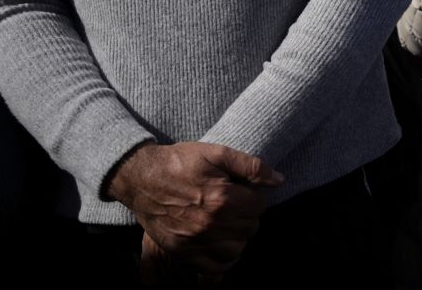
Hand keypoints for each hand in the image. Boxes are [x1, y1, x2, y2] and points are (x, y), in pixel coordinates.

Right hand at [108, 141, 283, 279]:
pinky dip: (223, 259)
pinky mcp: (182, 252)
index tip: (242, 190)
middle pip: (250, 227)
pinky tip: (221, 243)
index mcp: (222, 198)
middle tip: (234, 204)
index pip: (259, 205)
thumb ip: (251, 166)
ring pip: (237, 249)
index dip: (254, 195)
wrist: (142, 178)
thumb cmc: (181, 162)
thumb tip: (279, 180)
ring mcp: (195, 241)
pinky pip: (214, 268)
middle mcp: (210, 223)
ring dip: (238, 236)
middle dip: (247, 214)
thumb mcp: (217, 153)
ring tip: (229, 222)